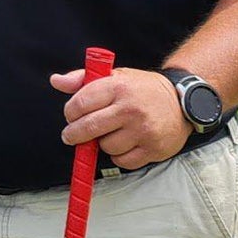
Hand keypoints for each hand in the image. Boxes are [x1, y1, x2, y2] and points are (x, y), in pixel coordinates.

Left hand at [53, 65, 189, 169]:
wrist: (182, 101)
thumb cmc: (142, 89)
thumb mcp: (115, 76)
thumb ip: (82, 79)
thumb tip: (55, 81)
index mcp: (118, 87)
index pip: (80, 104)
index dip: (70, 113)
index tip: (71, 116)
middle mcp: (130, 108)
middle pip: (88, 128)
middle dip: (74, 134)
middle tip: (72, 135)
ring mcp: (143, 130)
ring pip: (105, 147)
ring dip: (102, 143)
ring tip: (112, 133)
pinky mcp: (153, 148)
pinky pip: (122, 161)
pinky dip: (119, 156)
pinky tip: (125, 143)